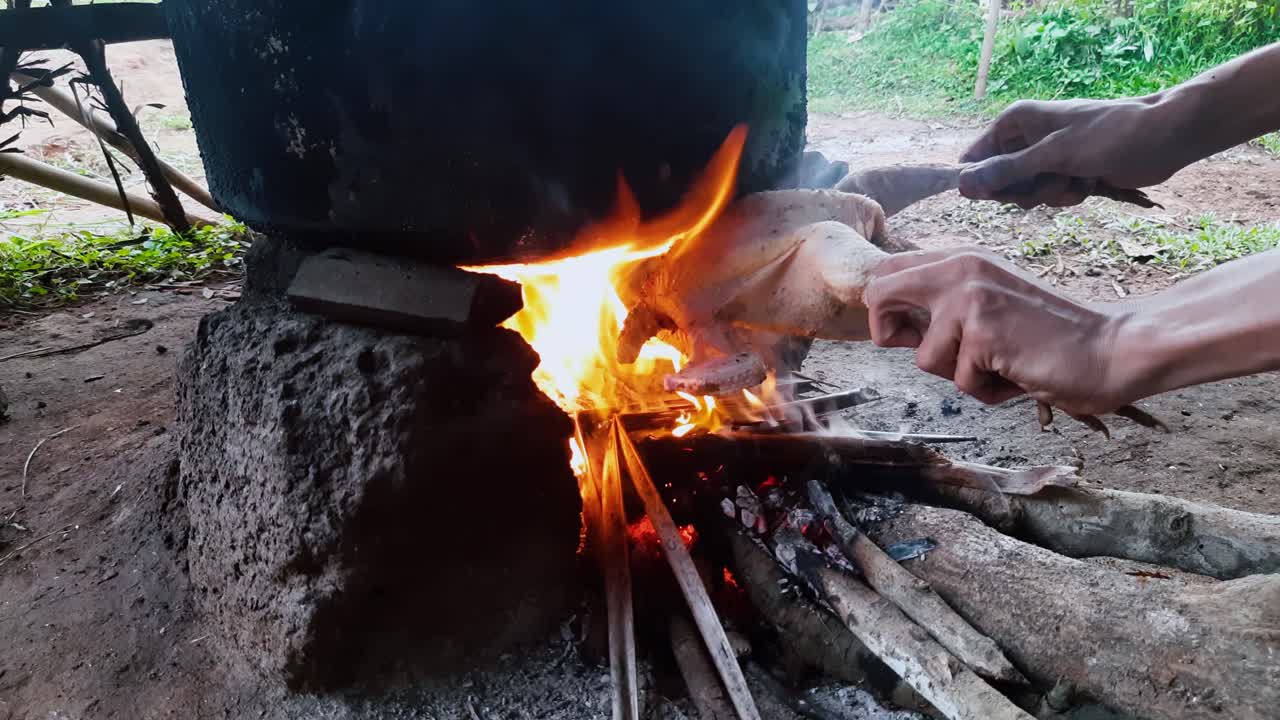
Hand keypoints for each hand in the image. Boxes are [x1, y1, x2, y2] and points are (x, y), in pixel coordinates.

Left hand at [864, 247, 1134, 415]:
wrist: (1110, 349)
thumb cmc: (1051, 337)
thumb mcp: (992, 305)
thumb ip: (947, 308)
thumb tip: (895, 326)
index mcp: (963, 260)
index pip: (888, 271)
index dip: (883, 309)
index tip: (903, 333)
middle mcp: (962, 269)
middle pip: (878, 295)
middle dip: (889, 334)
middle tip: (934, 350)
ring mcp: (971, 299)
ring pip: (923, 357)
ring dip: (959, 375)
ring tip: (1000, 364)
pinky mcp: (984, 332)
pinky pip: (958, 381)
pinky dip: (986, 390)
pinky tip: (1017, 374)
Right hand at [958, 98, 1187, 208]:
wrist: (1163, 137)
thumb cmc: (1108, 135)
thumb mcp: (1053, 155)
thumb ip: (1007, 172)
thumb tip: (962, 186)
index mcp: (1014, 122)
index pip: (974, 159)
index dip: (983, 181)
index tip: (1002, 193)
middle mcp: (1025, 138)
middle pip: (999, 182)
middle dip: (1026, 190)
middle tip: (1052, 180)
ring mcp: (1046, 158)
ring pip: (1027, 194)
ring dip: (1053, 194)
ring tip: (1078, 177)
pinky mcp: (1066, 173)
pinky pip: (1051, 196)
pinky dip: (1070, 195)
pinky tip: (1090, 183)